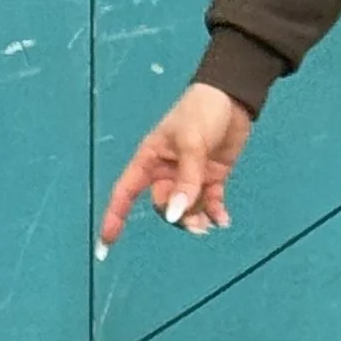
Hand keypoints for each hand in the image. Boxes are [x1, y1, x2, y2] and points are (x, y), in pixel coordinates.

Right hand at [99, 84, 252, 246]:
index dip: (114, 217)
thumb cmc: (202, 111)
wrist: (234, 97)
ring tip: (211, 223)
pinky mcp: (211, 177)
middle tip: (195, 222)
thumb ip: (186, 181)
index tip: (106, 243)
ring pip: (186, 208)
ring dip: (196, 218)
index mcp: (149, 158)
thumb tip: (176, 215)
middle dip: (176, 217)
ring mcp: (190, 175)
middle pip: (163, 206)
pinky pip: (208, 203)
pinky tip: (223, 219)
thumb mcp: (192, 144)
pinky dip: (214, 212)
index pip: (125, 192)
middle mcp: (166, 170)